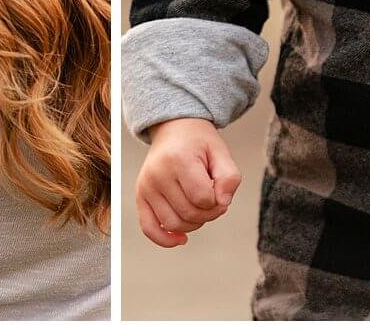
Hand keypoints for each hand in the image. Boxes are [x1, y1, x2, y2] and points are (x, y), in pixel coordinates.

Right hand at [136, 117, 241, 247]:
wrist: (174, 129)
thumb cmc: (198, 142)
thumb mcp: (221, 152)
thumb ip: (229, 178)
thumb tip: (222, 203)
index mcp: (178, 159)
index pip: (203, 198)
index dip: (218, 201)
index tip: (220, 189)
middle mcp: (157, 174)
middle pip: (189, 214)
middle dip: (209, 213)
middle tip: (213, 198)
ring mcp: (146, 186)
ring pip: (173, 224)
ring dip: (193, 223)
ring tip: (199, 206)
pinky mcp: (140, 196)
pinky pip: (148, 228)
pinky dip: (165, 239)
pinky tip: (181, 238)